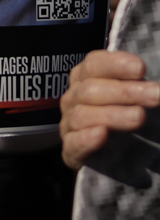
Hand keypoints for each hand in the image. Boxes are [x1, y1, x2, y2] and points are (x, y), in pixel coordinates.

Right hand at [60, 49, 159, 168]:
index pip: (94, 64)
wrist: (115, 156)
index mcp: (86, 78)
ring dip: (111, 115)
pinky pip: (72, 143)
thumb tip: (158, 86)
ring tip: (139, 117)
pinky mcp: (70, 151)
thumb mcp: (136, 97)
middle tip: (156, 95)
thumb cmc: (129, 116)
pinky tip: (101, 135)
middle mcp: (74, 98)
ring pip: (82, 115)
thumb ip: (143, 88)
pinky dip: (85, 138)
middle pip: (90, 89)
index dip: (115, 64)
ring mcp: (69, 124)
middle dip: (125, 92)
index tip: (141, 69)